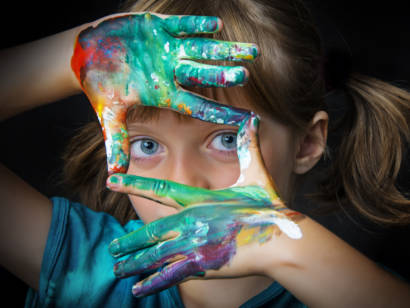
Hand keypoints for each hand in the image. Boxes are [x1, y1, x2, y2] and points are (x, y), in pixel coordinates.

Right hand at [71, 12, 257, 173]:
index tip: (247, 119)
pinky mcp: (159, 27)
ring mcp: (168, 49)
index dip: (221, 113)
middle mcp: (172, 73)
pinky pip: (182, 26)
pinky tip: (217, 26)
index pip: (198, 106)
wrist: (87, 54)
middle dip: (226, 76)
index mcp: (165, 94)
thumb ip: (116, 140)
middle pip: (206, 76)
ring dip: (224, 51)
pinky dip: (197, 25)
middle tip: (246, 77)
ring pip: (202, 50)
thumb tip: (115, 173)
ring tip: (251, 51)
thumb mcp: (109, 113)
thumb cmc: (100, 86)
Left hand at [107, 113, 302, 296]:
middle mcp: (191, 222)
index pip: (158, 188)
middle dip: (129, 241)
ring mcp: (194, 245)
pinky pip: (171, 275)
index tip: (111, 181)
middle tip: (112, 248)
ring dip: (135, 262)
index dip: (133, 184)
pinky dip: (153, 283)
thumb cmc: (269, 206)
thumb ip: (249, 147)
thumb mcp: (257, 174)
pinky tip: (138, 290)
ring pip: (156, 255)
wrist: (282, 239)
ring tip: (117, 270)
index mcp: (199, 199)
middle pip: (150, 232)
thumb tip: (253, 118)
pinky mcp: (203, 266)